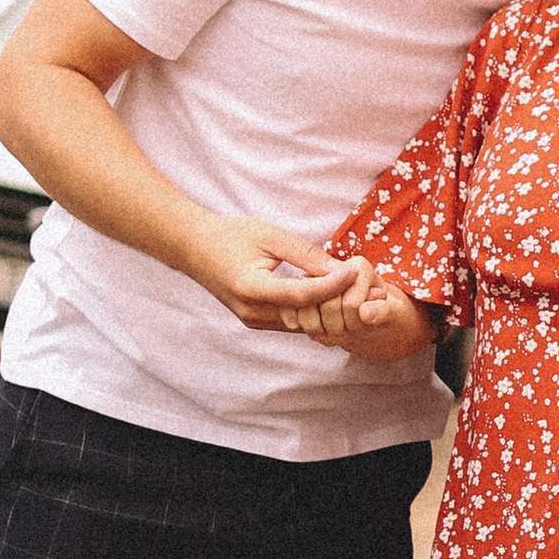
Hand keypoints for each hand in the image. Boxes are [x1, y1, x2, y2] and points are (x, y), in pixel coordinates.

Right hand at [182, 217, 351, 332]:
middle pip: (305, 315)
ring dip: (324, 309)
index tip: (355, 273)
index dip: (332, 286)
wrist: (193, 247)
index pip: (303, 295)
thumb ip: (306, 255)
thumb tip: (341, 268)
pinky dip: (309, 311)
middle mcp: (252, 312)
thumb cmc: (231, 235)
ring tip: (350, 291)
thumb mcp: (271, 237)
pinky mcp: (254, 321)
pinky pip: (290, 322)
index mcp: (252, 289)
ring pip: (300, 324)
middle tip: (365, 287)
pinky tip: (325, 294)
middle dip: (335, 302)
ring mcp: (252, 320)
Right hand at [305, 261, 439, 361]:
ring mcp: (314, 285)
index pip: (349, 303)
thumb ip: (382, 311)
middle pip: (328, 310)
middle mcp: (332, 271)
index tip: (369, 315)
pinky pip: (297, 321)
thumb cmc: (387, 314)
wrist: (375, 318)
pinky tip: (328, 331)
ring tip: (345, 326)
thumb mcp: (394, 313)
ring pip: (310, 320)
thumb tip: (365, 313)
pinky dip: (315, 332)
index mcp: (358, 267)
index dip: (358, 319)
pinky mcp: (302, 300)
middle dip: (343, 326)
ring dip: (328, 332)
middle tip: (356, 323)